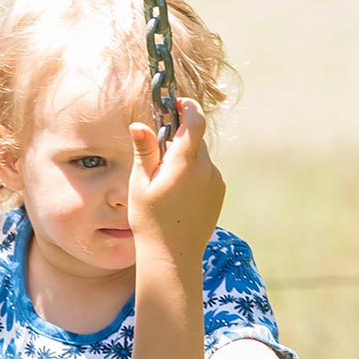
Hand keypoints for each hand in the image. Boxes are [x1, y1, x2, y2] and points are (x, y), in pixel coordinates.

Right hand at [127, 99, 224, 268]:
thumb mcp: (140, 185)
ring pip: (200, 157)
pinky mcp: (218, 193)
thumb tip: (139, 125)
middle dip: (180, 137)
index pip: (195, 121)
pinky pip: (206, 173)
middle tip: (158, 148)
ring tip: (164, 181)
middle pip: (196, 139)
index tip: (176, 101)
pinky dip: (192, 173)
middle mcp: (206, 169)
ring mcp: (215, 182)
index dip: (187, 106)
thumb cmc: (150, 221)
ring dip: (185, 158)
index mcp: (185, 163)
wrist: (172, 256)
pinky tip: (176, 194)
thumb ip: (144, 152)